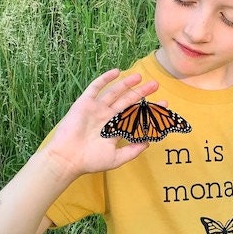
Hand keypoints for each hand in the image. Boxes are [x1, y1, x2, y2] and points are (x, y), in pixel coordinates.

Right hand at [44, 69, 159, 178]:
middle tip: (156, 84)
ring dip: (127, 84)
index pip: (136, 116)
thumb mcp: (117, 158)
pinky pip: (95, 88)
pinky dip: (105, 79)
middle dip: (141, 93)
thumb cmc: (90, 161)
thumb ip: (133, 150)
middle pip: (127, 101)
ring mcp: (96, 109)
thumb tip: (149, 143)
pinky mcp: (85, 103)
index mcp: (115, 129)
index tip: (164, 105)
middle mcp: (107, 117)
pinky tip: (117, 72)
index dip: (149, 110)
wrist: (67, 158)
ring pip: (114, 92)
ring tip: (140, 76)